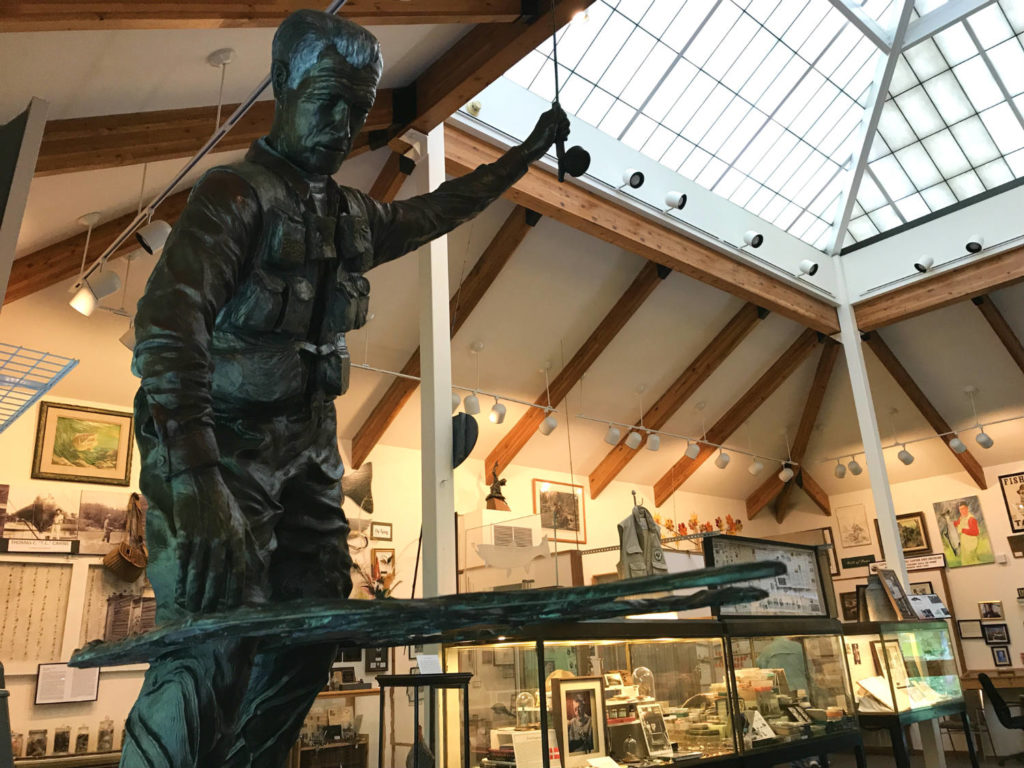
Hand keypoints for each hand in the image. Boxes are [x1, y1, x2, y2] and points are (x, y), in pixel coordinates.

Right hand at [169, 466, 246, 612]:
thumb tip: (259, 560)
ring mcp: (202, 537)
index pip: (238, 570)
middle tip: (208, 616)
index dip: (234, 590)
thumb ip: (248, 541)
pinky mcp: (185, 533)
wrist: (199, 478)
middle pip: (217, 575)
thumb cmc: (221, 500)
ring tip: (193, 609)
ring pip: (199, 571)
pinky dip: (182, 578)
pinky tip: (180, 591)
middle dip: (213, 598)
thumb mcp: (240, 519)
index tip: (231, 608)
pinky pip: (183, 561)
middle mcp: (222, 540)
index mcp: (237, 537)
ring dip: (195, 593)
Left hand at [520, 103, 570, 162]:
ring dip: (564, 133)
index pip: (561, 111)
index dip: (563, 117)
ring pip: (564, 127)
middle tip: (558, 132)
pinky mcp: (553, 136)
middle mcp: (550, 121)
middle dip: (564, 126)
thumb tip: (557, 102)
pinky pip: (562, 134)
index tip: (558, 123)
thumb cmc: (540, 139)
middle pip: (564, 119)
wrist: (534, 151)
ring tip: (558, 137)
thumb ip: (555, 114)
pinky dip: (562, 137)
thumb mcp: (550, 125)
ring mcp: (552, 129)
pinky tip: (559, 140)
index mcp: (548, 115)